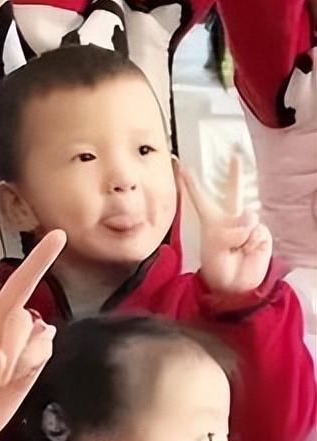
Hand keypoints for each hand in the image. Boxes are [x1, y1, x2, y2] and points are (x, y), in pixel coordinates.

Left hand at [0, 203, 65, 440]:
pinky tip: (16, 375)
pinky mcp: (32, 364)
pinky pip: (42, 352)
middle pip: (17, 285)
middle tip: (58, 235)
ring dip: (19, 347)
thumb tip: (6, 357)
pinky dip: (31, 363)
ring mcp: (15, 343)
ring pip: (32, 326)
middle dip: (38, 261)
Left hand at [179, 154, 271, 295]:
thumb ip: (228, 231)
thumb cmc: (218, 268)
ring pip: (245, 219)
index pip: (199, 197)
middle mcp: (230, 218)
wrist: (236, 285)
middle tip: (235, 155)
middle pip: (233, 192)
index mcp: (211, 220)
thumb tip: (250, 217)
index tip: (179, 164)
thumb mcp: (213, 248)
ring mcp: (247, 224)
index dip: (190, 182)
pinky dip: (253, 242)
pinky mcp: (261, 233)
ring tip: (235, 248)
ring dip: (239, 235)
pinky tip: (248, 249)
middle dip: (234, 173)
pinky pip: (258, 232)